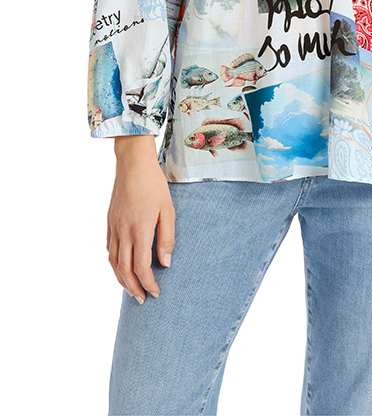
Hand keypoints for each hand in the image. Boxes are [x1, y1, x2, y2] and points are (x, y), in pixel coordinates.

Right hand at [106, 135, 175, 303]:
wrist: (132, 164)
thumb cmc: (154, 185)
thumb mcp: (168, 210)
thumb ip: (167, 238)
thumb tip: (166, 263)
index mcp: (139, 230)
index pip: (141, 267)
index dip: (148, 283)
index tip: (156, 293)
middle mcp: (123, 232)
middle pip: (124, 270)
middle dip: (133, 288)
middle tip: (143, 300)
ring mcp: (113, 227)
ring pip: (113, 262)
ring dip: (121, 280)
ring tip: (131, 290)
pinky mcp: (109, 221)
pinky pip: (109, 249)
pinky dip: (114, 263)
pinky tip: (121, 267)